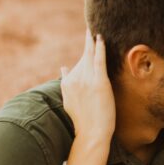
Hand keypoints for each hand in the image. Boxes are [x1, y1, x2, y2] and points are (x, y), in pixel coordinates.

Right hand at [60, 29, 115, 145]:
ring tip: (94, 33)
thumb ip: (66, 84)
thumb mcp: (70, 102)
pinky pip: (99, 60)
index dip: (80, 59)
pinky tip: (100, 38)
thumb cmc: (84, 122)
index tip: (84, 46)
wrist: (92, 133)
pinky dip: (99, 47)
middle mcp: (75, 80)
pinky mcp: (99, 82)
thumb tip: (63, 68)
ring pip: (89, 56)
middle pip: (82, 58)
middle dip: (86, 44)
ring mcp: (86, 80)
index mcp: (67, 85)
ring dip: (91, 43)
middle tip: (89, 30)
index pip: (73, 67)